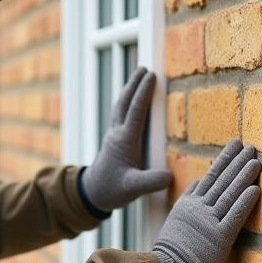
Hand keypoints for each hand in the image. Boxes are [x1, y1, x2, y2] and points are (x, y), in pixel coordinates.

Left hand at [81, 67, 171, 212]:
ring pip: (121, 106)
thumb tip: (169, 176)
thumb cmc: (112, 190)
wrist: (92, 194)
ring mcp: (114, 135)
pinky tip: (130, 100)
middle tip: (144, 68)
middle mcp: (117, 134)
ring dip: (129, 90)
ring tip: (137, 76)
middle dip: (134, 84)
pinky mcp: (114, 140)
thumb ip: (150, 182)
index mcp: (124, 141)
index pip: (135, 111)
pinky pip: (120, 114)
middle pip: (125, 103)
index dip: (144, 92)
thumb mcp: (132, 189)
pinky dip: (127, 102)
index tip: (152, 75)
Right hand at [151, 140, 260, 262]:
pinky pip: (235, 216)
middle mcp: (198, 209)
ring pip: (229, 193)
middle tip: (250, 145)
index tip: (235, 145)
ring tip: (255, 161)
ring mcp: (209, 222)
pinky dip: (245, 202)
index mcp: (188, 205)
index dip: (224, 159)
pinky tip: (256, 189)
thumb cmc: (171, 254)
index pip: (209, 176)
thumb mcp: (174, 221)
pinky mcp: (220, 238)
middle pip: (221, 180)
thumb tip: (195, 184)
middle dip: (236, 160)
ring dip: (243, 176)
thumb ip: (186, 202)